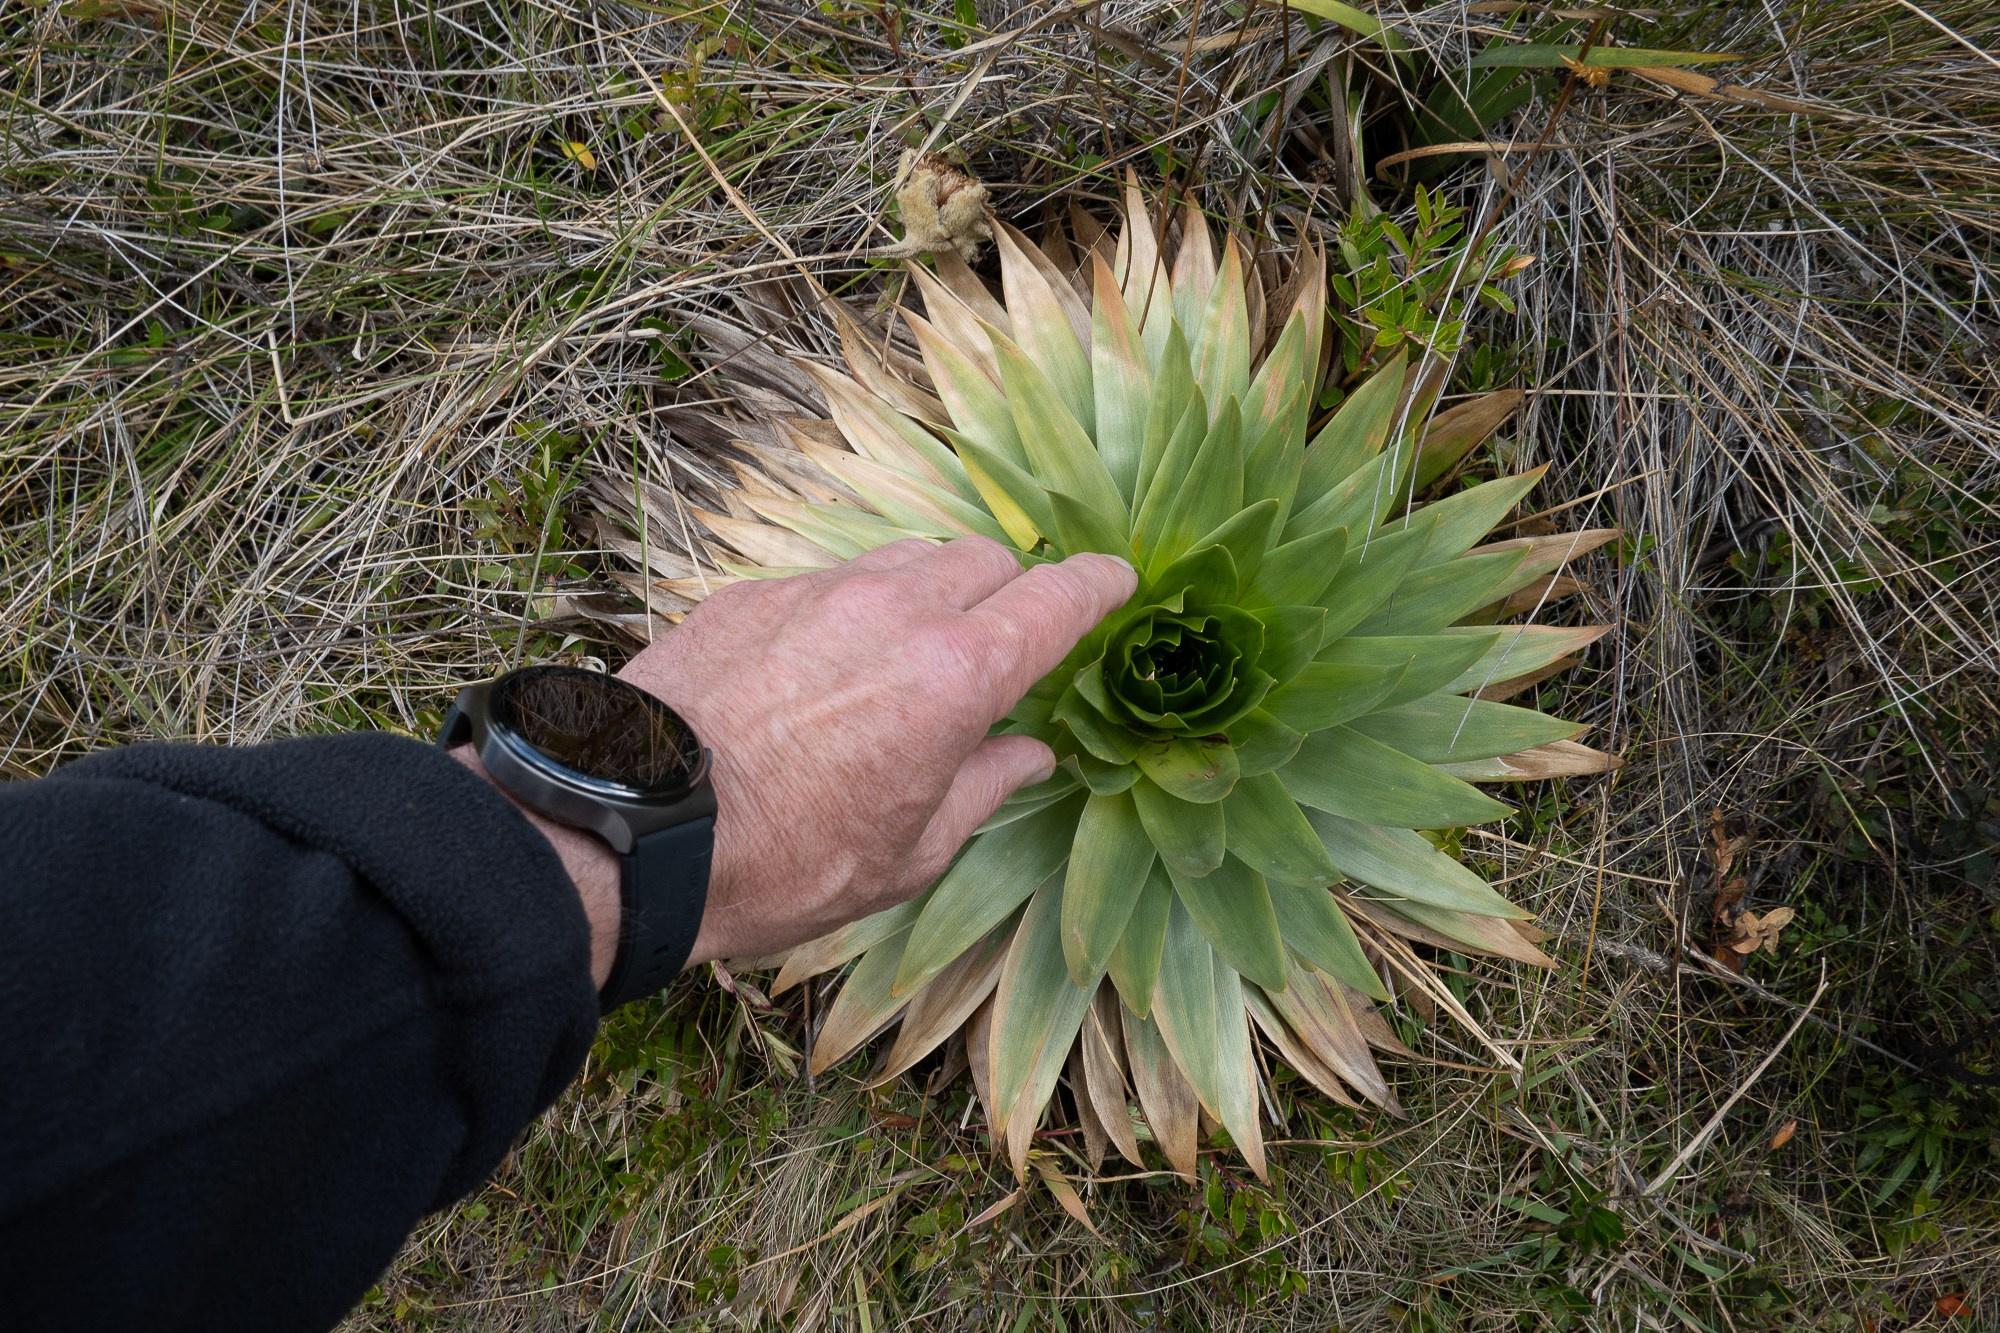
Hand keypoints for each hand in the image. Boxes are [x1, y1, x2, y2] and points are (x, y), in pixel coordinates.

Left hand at [622, 537, 1134, 964]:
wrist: (634, 830)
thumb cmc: (782, 863)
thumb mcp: (908, 855)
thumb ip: (983, 789)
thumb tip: (1031, 754)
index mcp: (957, 676)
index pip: (1058, 598)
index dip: (1099, 584)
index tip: (1117, 581)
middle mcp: (895, 609)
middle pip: (986, 558)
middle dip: (1012, 589)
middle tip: (1007, 639)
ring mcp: (816, 591)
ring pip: (905, 556)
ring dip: (931, 589)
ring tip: (913, 651)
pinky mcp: (749, 594)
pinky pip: (827, 579)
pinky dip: (851, 608)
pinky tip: (827, 666)